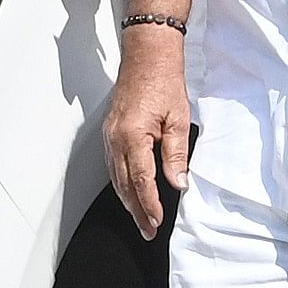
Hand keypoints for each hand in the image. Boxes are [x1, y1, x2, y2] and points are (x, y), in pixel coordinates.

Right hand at [102, 26, 191, 237]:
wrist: (146, 58)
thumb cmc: (162, 82)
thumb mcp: (178, 119)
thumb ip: (176, 154)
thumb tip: (178, 182)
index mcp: (133, 135)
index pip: (141, 180)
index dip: (150, 204)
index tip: (157, 220)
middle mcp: (115, 138)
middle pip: (124, 184)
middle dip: (137, 210)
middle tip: (148, 230)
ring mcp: (109, 136)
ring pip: (115, 178)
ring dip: (128, 201)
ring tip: (141, 219)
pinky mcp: (109, 133)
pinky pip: (113, 166)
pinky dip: (121, 184)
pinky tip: (129, 193)